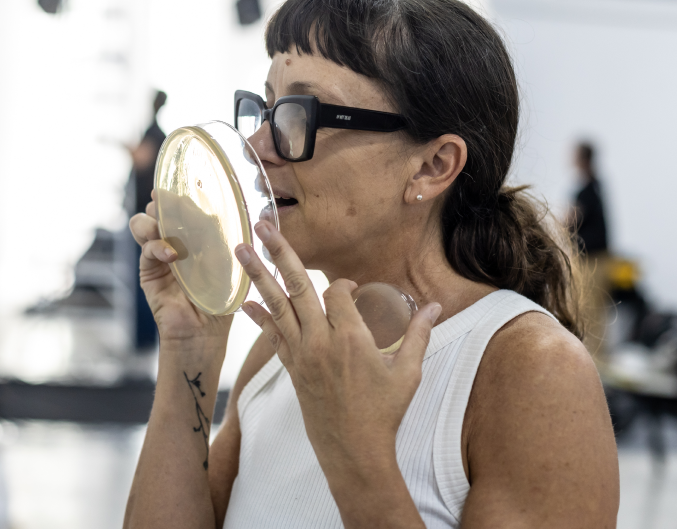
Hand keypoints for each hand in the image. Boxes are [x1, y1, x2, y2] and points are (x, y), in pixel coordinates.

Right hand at [129, 191, 232, 344]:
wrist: (204, 332)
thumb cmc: (222, 299)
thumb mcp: (229, 264)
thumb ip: (225, 240)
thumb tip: (232, 214)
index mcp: (196, 236)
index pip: (186, 207)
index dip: (184, 195)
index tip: (189, 185)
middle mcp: (175, 241)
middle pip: (162, 209)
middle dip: (165, 201)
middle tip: (171, 201)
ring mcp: (159, 254)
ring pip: (144, 223)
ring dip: (153, 218)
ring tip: (164, 224)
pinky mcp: (148, 270)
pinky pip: (146, 248)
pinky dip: (156, 246)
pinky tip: (171, 255)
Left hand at [235, 220, 440, 476]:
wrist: (353, 452)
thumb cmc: (384, 414)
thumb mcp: (408, 373)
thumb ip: (418, 335)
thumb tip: (435, 307)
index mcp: (352, 338)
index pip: (337, 293)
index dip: (343, 284)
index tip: (351, 289)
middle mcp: (321, 341)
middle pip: (297, 286)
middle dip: (279, 253)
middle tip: (262, 225)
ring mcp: (302, 354)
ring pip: (277, 305)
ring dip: (258, 276)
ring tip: (241, 249)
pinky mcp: (292, 369)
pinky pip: (272, 335)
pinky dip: (258, 317)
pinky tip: (244, 301)